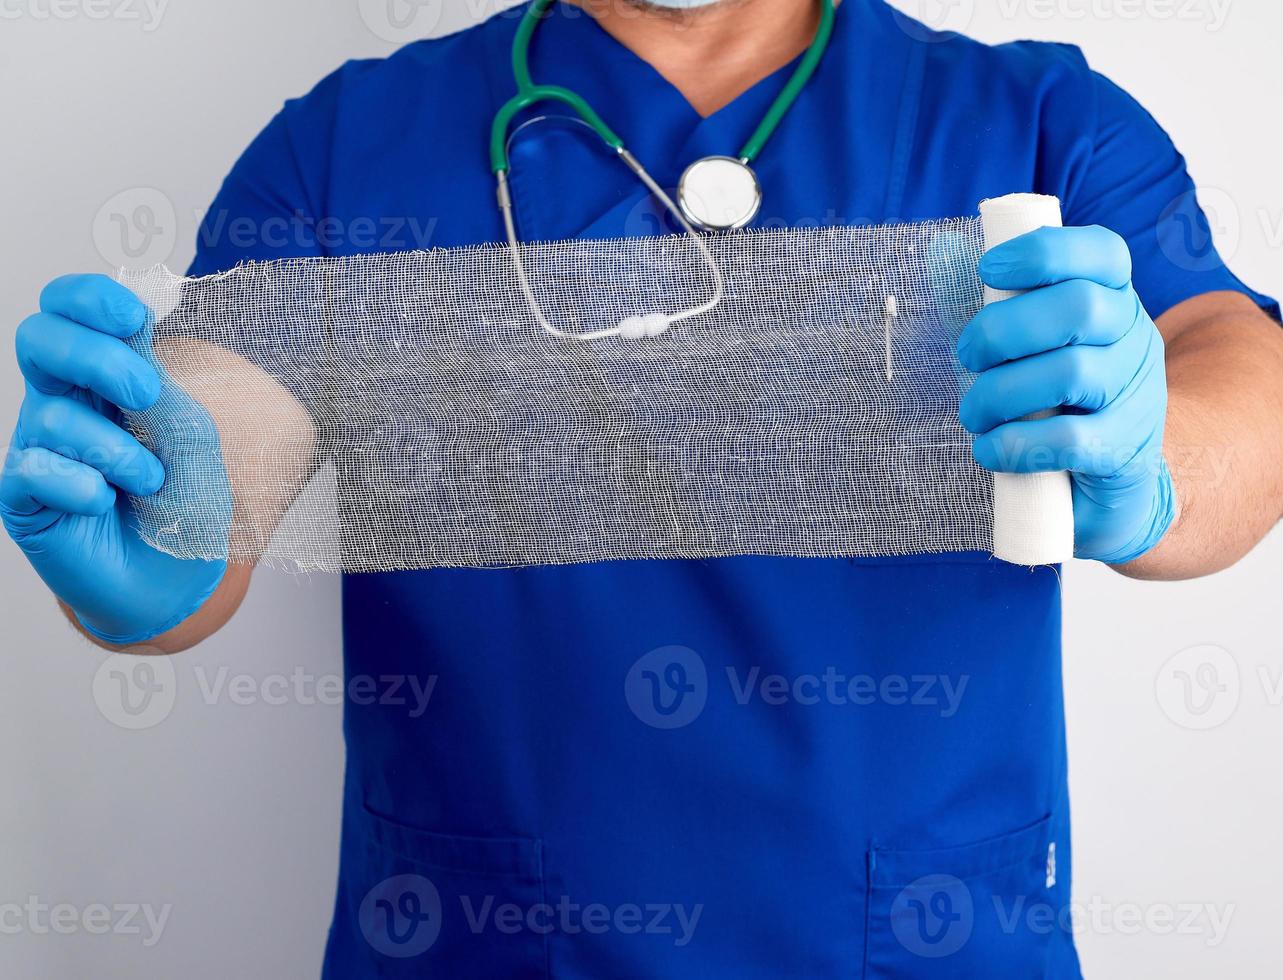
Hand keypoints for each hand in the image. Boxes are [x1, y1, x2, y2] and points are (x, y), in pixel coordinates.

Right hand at [2, 274, 226, 644]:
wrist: (173, 579)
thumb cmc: (182, 505)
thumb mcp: (195, 444)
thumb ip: (172, 399)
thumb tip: (144, 358)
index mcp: (101, 378)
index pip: (69, 310)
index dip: (89, 298)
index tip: (133, 317)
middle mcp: (62, 403)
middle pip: (39, 339)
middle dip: (96, 356)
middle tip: (145, 393)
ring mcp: (39, 448)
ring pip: (52, 414)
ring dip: (116, 449)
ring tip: (150, 481)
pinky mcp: (24, 496)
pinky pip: (34, 470)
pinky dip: (82, 484)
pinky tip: (105, 501)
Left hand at [958, 226, 1176, 563]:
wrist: (1114, 483)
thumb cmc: (1061, 404)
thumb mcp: (1045, 348)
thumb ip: (1009, 308)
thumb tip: (941, 257)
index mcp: (1115, 301)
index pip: (1103, 253)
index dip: (1044, 252)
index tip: (988, 269)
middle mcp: (1135, 339)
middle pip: (1078, 307)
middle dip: (1003, 329)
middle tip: (969, 356)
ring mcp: (1137, 395)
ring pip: (1068, 374)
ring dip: (999, 393)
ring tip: (974, 413)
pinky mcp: (1123, 451)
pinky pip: (1066, 441)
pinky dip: (1013, 445)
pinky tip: (990, 449)